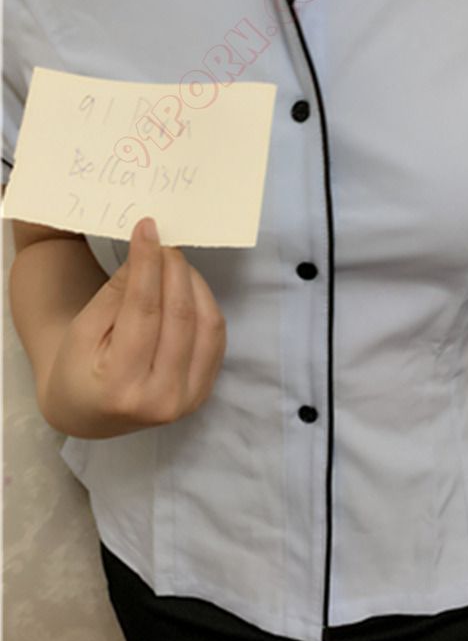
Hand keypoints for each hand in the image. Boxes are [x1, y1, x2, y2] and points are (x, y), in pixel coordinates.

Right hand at [41, 217, 226, 438]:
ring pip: (208, 325)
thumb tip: (148, 251)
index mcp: (121, 387)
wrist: (89, 411)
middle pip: (181, 317)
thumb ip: (117, 293)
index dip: (147, 265)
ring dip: (194, 285)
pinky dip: (205, 305)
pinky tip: (186, 289)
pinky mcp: (205, 392)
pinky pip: (216, 338)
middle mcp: (162, 400)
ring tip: (173, 264)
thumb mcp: (83, 329)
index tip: (148, 229)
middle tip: (165, 242)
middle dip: (175, 270)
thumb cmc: (79, 368)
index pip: (144, 312)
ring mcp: (189, 399)